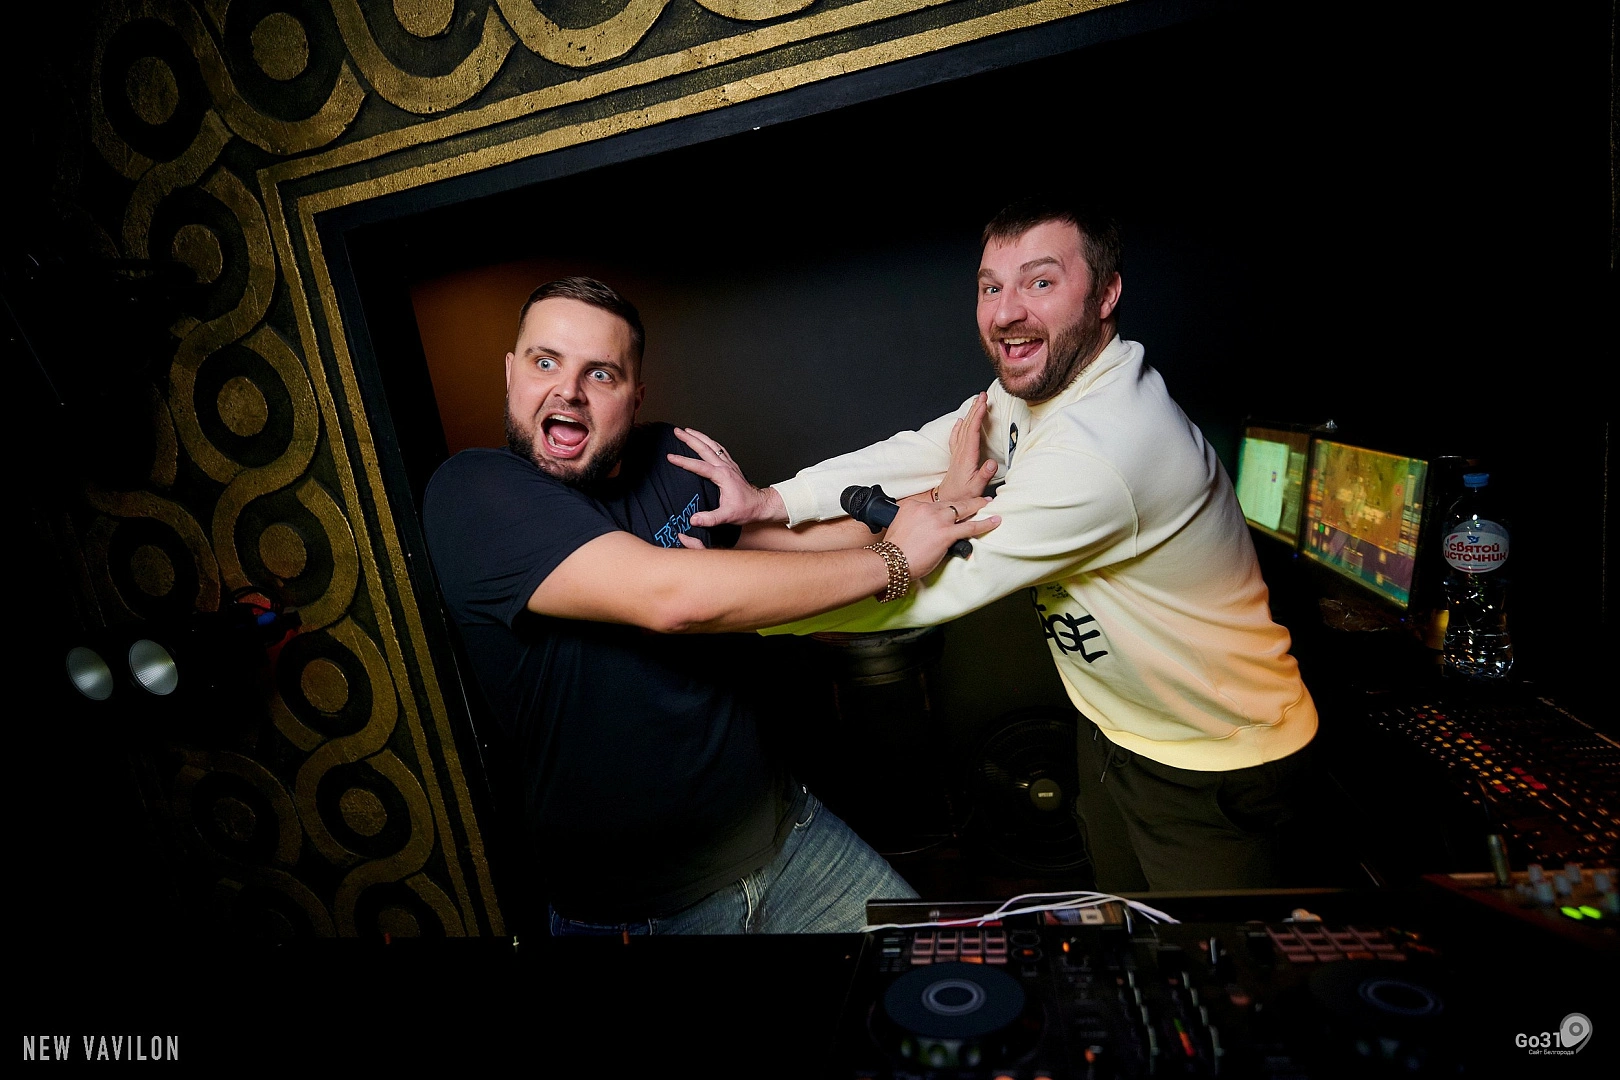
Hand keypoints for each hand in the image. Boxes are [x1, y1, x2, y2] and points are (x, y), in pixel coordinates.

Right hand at [667, 428, 786, 526]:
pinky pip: (718, 449)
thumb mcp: (727, 516)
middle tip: (677, 431)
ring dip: (699, 436)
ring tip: (687, 431)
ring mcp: (729, 465)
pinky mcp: (731, 466)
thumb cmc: (746, 509)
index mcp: (722, 476)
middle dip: (689, 438)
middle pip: (705, 448)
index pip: (699, 466)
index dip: (683, 461)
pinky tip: (705, 441)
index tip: (670, 457)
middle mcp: (725, 467)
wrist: (760, 505)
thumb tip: (694, 519)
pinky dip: (709, 442)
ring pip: (712, 445)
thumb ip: (710, 518)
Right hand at [883, 495, 998, 580]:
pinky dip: (985, 523)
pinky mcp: (946, 533)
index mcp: (913, 506)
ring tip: (989, 505)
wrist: (890, 561)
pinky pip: (970, 526)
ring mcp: (937, 520)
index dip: (947, 508)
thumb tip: (925, 531)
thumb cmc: (894, 551)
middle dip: (968, 501)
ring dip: (979, 506)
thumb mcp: (900, 528)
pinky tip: (995, 521)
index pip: (935, 504)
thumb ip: (914, 523)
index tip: (952, 509)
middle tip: (980, 499)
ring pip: (963, 509)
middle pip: (952, 502)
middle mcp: (926, 509)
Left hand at [935, 392, 996, 503]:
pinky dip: (959, 427)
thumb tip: (992, 463)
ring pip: (962, 428)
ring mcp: (957, 454)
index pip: (972, 432)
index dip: (978, 416)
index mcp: (967, 457)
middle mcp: (960, 452)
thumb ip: (984, 475)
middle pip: (967, 426)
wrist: (948, 502)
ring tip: (976, 401)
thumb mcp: (976, 488)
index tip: (984, 404)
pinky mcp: (956, 457)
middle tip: (982, 395)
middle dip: (975, 409)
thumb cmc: (963, 496)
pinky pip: (957, 437)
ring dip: (969, 414)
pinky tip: (959, 421)